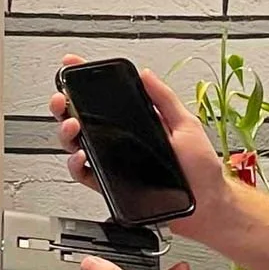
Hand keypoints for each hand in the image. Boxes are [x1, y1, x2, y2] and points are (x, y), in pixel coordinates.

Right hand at [47, 54, 232, 243]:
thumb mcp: (187, 125)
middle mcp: (121, 141)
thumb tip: (146, 75)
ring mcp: (113, 162)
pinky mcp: (110, 185)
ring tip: (73, 125)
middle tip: (63, 99)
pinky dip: (76, 165)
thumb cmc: (201, 169)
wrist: (205, 204)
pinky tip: (83, 156)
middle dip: (64, 106)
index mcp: (137, 122)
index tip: (72, 65)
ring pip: (77, 145)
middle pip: (81, 120)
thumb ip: (165, 99)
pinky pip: (84, 174)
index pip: (106, 98)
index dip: (85, 81)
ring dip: (67, 133)